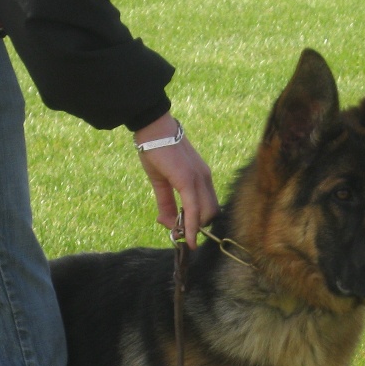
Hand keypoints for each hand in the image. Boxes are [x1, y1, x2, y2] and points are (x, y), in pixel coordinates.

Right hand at [134, 113, 218, 248]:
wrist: (153, 128)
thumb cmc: (156, 152)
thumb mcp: (161, 181)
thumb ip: (166, 203)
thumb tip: (167, 223)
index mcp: (202, 177)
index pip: (209, 206)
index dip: (199, 221)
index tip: (185, 231)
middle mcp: (205, 179)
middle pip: (211, 213)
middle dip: (196, 228)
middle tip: (178, 233)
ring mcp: (199, 179)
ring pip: (205, 214)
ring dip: (192, 229)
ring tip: (175, 232)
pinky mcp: (188, 180)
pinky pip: (193, 209)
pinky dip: (191, 226)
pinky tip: (186, 237)